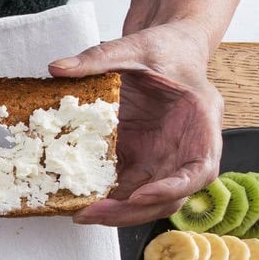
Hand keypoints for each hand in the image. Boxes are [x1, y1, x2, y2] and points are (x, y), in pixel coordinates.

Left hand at [52, 21, 223, 225]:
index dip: (174, 188)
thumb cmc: (164, 48)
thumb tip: (58, 67)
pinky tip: (78, 200)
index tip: (141, 196)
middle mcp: (186, 147)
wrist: (167, 50)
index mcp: (200, 120)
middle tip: (91, 213)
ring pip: (148, 200)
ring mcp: (164, 157)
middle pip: (170, 196)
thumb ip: (100, 56)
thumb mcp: (135, 47)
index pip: (201, 168)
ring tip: (80, 212)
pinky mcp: (142, 159)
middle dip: (132, 211)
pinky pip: (127, 187)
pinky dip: (106, 198)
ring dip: (117, 212)